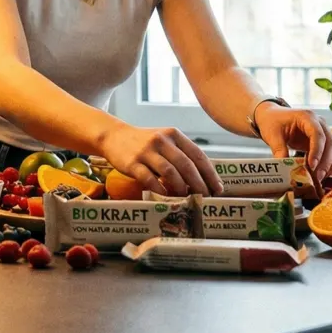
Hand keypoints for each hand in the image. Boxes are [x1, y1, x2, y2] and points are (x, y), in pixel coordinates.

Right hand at [99, 124, 223, 196]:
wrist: (113, 136)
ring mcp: (146, 151)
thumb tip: (202, 178)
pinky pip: (149, 179)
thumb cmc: (143, 142)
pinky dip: (160, 189)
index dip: (210, 173)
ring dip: (181, 187)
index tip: (218, 188)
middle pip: (186, 164)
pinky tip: (165, 195)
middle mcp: (161, 140)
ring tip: (187, 197)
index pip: (197, 155)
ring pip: (170, 172)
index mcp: (173, 135)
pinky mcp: (132, 163)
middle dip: (199, 183)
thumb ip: (180, 153)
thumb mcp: (164, 140)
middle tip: (206, 196)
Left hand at [252, 103, 331, 192]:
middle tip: (316, 177)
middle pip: (331, 142)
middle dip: (326, 162)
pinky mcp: (325, 139)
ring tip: (320, 177)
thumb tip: (285, 169)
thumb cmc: (272, 122)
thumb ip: (279, 150)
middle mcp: (320, 122)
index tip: (311, 166)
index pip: (318, 134)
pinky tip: (324, 172)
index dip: (317, 151)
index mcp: (306, 117)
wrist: (273, 116)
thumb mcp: (272, 135)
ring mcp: (325, 130)